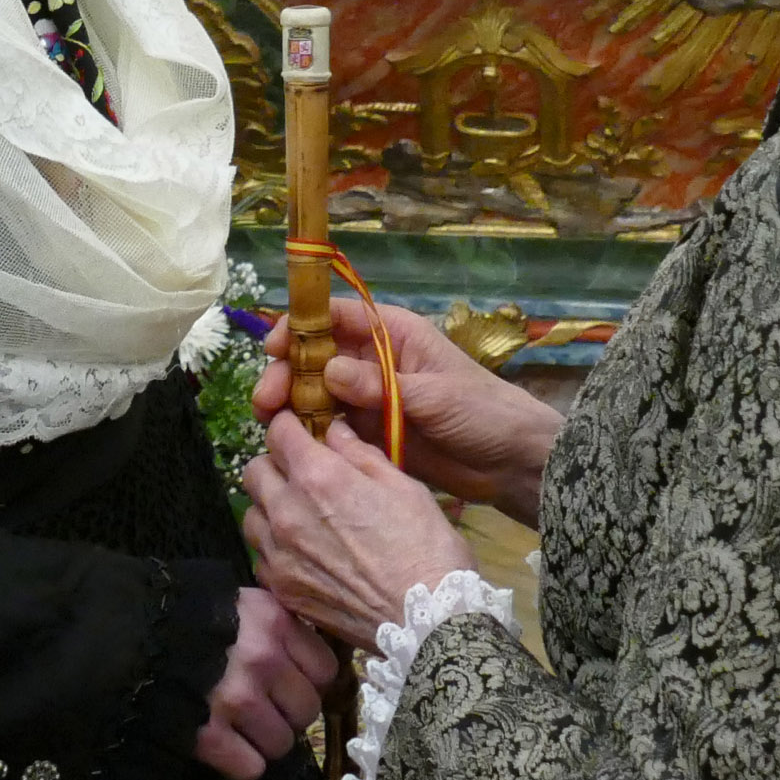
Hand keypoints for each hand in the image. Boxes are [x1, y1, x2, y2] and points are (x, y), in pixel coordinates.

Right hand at [192, 585, 342, 779]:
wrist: (118, 635)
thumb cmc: (179, 614)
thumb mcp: (233, 601)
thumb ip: (271, 623)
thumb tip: (304, 656)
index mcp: (271, 620)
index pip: (325, 668)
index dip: (307, 680)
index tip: (288, 683)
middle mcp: (262, 658)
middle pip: (306, 710)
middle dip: (285, 714)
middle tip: (260, 709)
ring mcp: (236, 699)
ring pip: (281, 744)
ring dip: (262, 742)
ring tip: (236, 728)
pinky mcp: (209, 735)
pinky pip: (249, 768)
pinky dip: (237, 763)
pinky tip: (220, 745)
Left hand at [241, 415, 478, 651]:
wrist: (427, 620)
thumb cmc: (424, 546)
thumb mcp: (402, 485)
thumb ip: (359, 453)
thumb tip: (333, 431)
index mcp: (317, 476)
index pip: (278, 431)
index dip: (290, 426)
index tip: (302, 432)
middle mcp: (287, 511)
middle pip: (254, 471)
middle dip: (275, 465)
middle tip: (303, 476)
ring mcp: (279, 553)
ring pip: (252, 514)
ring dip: (270, 508)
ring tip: (300, 518)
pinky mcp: (281, 588)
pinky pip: (261, 557)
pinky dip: (276, 549)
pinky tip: (303, 554)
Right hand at [252, 303, 561, 525]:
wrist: (511, 462)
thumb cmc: (484, 412)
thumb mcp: (435, 395)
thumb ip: (382, 384)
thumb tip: (329, 371)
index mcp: (393, 334)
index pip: (336, 316)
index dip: (300, 325)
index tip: (274, 347)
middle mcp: (373, 360)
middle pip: (315, 355)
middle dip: (287, 371)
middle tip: (267, 398)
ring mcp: (368, 397)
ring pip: (315, 391)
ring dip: (289, 402)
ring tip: (270, 420)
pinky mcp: (367, 432)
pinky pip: (328, 425)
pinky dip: (307, 431)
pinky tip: (291, 443)